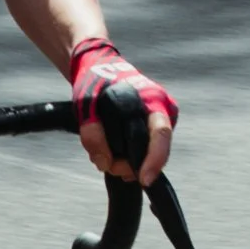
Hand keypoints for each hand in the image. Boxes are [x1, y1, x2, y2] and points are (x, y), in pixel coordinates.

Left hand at [69, 36, 176, 185]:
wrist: (100, 68)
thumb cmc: (95, 83)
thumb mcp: (85, 105)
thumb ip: (92, 135)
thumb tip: (105, 163)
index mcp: (153, 99)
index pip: (161, 133)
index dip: (154, 159)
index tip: (143, 180)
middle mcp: (164, 110)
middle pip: (154, 151)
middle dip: (130, 166)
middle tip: (106, 164)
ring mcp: (162, 120)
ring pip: (148, 154)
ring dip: (126, 162)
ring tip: (104, 153)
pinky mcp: (154, 129)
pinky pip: (144, 150)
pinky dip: (128, 156)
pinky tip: (112, 152)